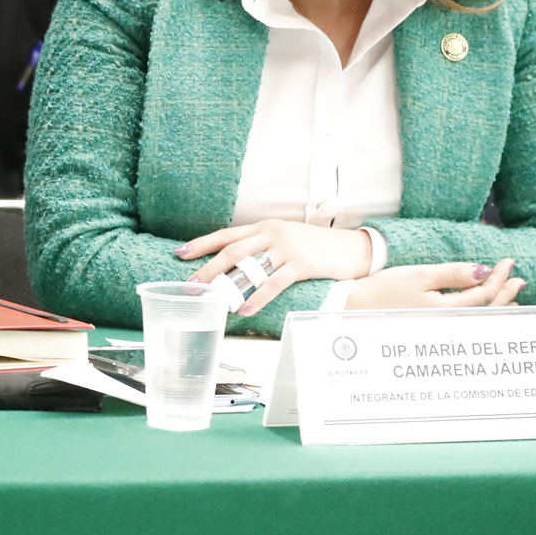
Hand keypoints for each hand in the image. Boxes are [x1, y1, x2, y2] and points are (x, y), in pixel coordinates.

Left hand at [177, 218, 371, 316]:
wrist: (355, 248)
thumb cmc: (318, 247)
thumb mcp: (287, 239)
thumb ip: (263, 246)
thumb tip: (236, 264)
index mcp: (266, 227)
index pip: (227, 234)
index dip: (202, 244)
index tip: (180, 253)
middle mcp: (273, 233)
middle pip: (232, 250)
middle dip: (208, 268)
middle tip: (191, 283)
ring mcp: (287, 247)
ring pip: (249, 266)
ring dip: (228, 285)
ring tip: (212, 299)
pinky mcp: (301, 264)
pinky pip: (272, 283)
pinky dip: (256, 297)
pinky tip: (243, 308)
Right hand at [346, 259, 525, 311]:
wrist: (355, 309)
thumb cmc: (383, 291)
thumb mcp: (419, 276)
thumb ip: (453, 274)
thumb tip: (484, 271)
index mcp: (447, 311)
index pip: (484, 293)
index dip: (499, 277)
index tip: (508, 261)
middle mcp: (450, 324)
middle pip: (488, 310)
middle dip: (506, 293)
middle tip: (518, 277)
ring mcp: (443, 329)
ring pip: (481, 319)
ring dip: (500, 305)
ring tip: (513, 295)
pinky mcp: (435, 328)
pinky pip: (469, 322)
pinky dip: (484, 314)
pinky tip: (488, 309)